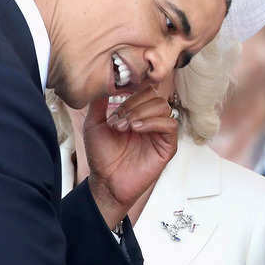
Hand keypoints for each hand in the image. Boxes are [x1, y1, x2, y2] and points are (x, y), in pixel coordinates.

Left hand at [84, 87, 177, 228]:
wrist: (106, 181)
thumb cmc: (102, 156)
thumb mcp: (94, 124)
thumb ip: (99, 103)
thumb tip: (103, 82)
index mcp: (137, 113)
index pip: (144, 90)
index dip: (132, 92)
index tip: (116, 102)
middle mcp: (150, 121)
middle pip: (155, 96)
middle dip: (134, 104)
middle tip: (119, 120)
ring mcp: (160, 133)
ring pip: (164, 107)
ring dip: (142, 113)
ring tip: (126, 126)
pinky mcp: (168, 146)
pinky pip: (170, 125)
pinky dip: (153, 122)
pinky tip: (137, 129)